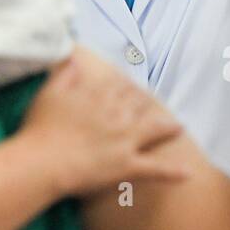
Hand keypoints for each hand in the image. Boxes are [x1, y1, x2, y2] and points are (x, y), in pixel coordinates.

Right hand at [21, 46, 187, 196]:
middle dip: (148, 104)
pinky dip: (174, 172)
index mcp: (101, 96)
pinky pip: (157, 169)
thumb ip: (65, 71)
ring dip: (169, 128)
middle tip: (155, 105)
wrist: (42, 161)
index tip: (131, 88)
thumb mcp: (49, 91)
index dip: (128, 88)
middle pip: (140, 104)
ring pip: (155, 129)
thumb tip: (74, 56)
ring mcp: (127, 141)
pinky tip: (189, 174)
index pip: (121, 87)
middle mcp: (119, 115)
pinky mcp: (128, 166)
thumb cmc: (40, 128)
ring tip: (179, 127)